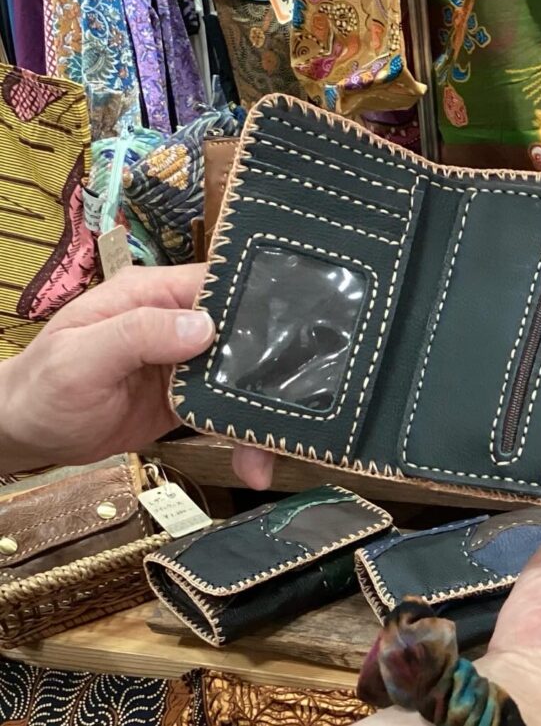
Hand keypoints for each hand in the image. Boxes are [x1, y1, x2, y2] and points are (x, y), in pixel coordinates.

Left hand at [0, 264, 274, 487]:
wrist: (26, 434)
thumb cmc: (43, 386)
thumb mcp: (82, 356)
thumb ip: (138, 335)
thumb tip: (204, 326)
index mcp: (155, 296)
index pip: (219, 284)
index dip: (259, 301)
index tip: (299, 326)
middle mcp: (179, 324)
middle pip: (244, 336)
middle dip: (275, 369)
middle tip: (304, 401)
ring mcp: (188, 364)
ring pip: (242, 380)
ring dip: (261, 415)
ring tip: (271, 454)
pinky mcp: (191, 401)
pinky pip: (229, 414)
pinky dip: (245, 439)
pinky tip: (256, 466)